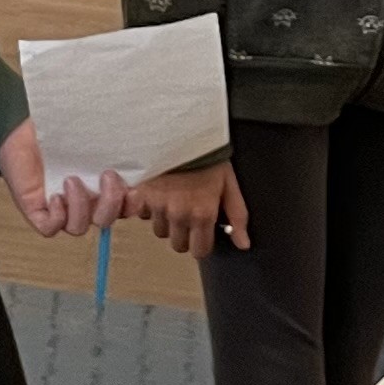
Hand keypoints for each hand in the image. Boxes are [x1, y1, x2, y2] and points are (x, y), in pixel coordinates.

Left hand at [0, 121, 129, 239]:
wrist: (20, 131)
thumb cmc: (57, 132)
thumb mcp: (88, 134)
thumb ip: (109, 142)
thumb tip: (129, 135)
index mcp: (101, 188)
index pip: (125, 207)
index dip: (132, 205)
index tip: (134, 189)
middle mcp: (84, 202)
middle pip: (105, 220)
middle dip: (110, 203)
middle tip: (106, 176)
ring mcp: (61, 210)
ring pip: (78, 228)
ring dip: (80, 207)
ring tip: (71, 179)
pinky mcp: (37, 212)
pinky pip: (50, 228)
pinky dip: (57, 216)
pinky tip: (54, 196)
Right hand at [128, 154, 246, 259]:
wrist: (178, 133)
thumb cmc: (207, 156)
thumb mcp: (229, 184)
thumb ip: (237, 215)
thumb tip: (243, 243)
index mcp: (202, 215)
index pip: (200, 251)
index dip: (203, 244)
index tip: (204, 233)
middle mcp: (178, 216)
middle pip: (179, 246)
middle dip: (186, 236)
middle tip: (190, 217)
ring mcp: (158, 208)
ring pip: (161, 232)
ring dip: (168, 223)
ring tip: (175, 202)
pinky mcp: (141, 198)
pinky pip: (145, 216)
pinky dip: (152, 210)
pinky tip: (160, 195)